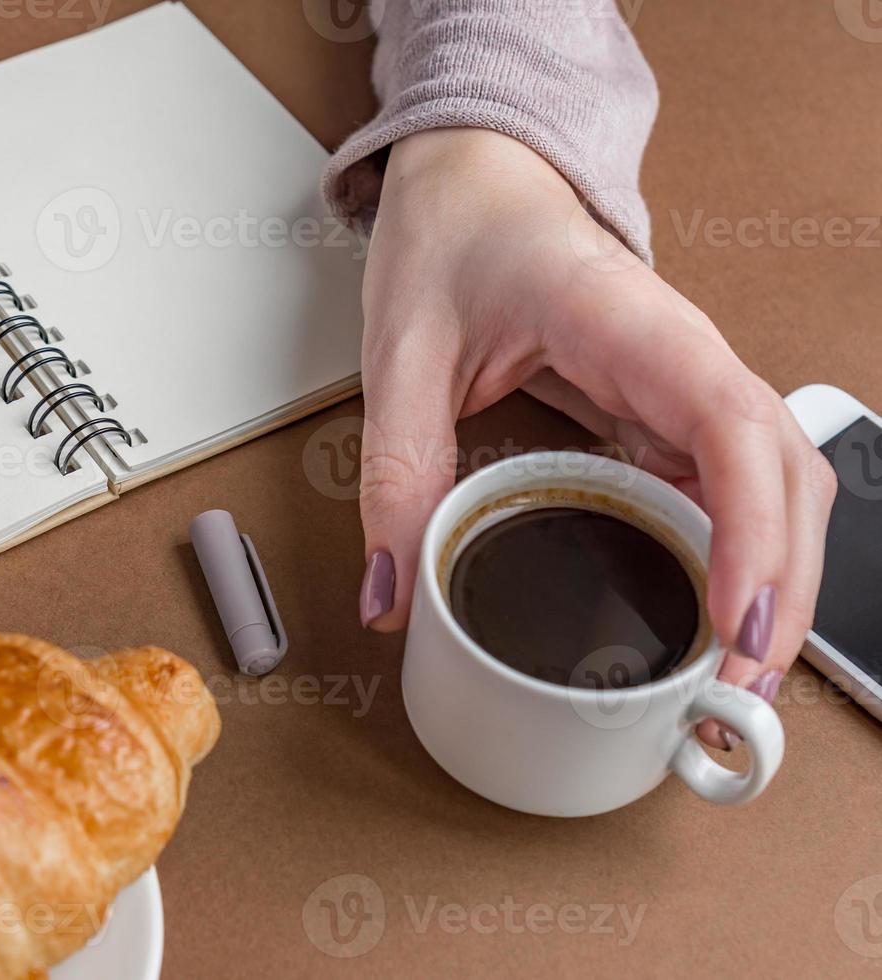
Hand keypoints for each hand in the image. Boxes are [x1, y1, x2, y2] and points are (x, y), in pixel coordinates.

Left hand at [356, 128, 835, 748]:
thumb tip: (392, 592)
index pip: (725, 418)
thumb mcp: (402, 352)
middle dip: (780, 586)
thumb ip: (396, 470)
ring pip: (775, 482)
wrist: (478, 180)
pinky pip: (731, 483)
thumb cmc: (454, 237)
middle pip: (782, 470)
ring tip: (732, 678)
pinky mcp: (671, 407)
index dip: (748, 524)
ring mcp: (685, 381)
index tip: (734, 616)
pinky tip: (713, 617)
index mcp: (624, 318)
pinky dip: (740, 554)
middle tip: (733, 693)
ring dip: (774, 579)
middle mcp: (681, 352)